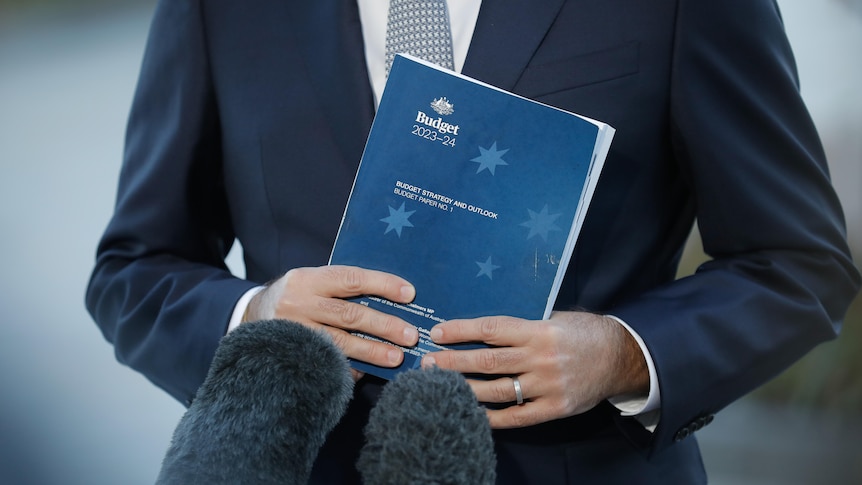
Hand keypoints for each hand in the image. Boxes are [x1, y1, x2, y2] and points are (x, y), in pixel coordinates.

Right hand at [244, 266, 419, 378]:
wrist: (248, 317)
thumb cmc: (295, 297)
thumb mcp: (311, 282)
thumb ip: (341, 288)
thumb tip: (392, 297)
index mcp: (307, 279)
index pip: (350, 279)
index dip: (382, 285)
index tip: (409, 294)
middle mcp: (297, 304)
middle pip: (349, 315)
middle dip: (384, 325)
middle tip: (411, 335)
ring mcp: (292, 333)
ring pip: (339, 344)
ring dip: (371, 351)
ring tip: (396, 357)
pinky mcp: (289, 356)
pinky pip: (324, 365)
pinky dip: (348, 369)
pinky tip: (366, 373)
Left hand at [421, 311, 647, 427]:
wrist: (621, 357)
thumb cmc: (584, 332)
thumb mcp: (555, 318)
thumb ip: (523, 326)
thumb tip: (482, 330)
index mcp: (539, 331)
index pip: (492, 330)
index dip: (461, 331)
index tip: (437, 333)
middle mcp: (540, 358)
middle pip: (487, 361)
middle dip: (452, 362)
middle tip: (427, 363)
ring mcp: (547, 386)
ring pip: (496, 391)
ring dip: (464, 388)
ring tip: (439, 385)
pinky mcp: (554, 408)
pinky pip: (516, 417)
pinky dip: (491, 417)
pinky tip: (470, 412)